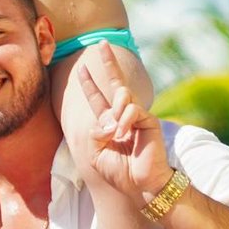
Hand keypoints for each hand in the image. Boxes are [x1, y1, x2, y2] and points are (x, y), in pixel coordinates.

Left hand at [75, 42, 172, 197]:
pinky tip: (125, 134)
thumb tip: (104, 119)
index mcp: (110, 123)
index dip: (89, 84)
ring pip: (122, 96)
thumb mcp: (97, 155)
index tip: (81, 68)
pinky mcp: (148, 120)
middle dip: (109, 63)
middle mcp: (123, 116)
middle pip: (115, 83)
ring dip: (115, 113)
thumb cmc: (121, 173)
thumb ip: (93, 135)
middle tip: (102, 42)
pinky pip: (132, 110)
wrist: (142, 185)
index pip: (98, 99)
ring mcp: (137, 116)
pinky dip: (124, 121)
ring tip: (117, 134)